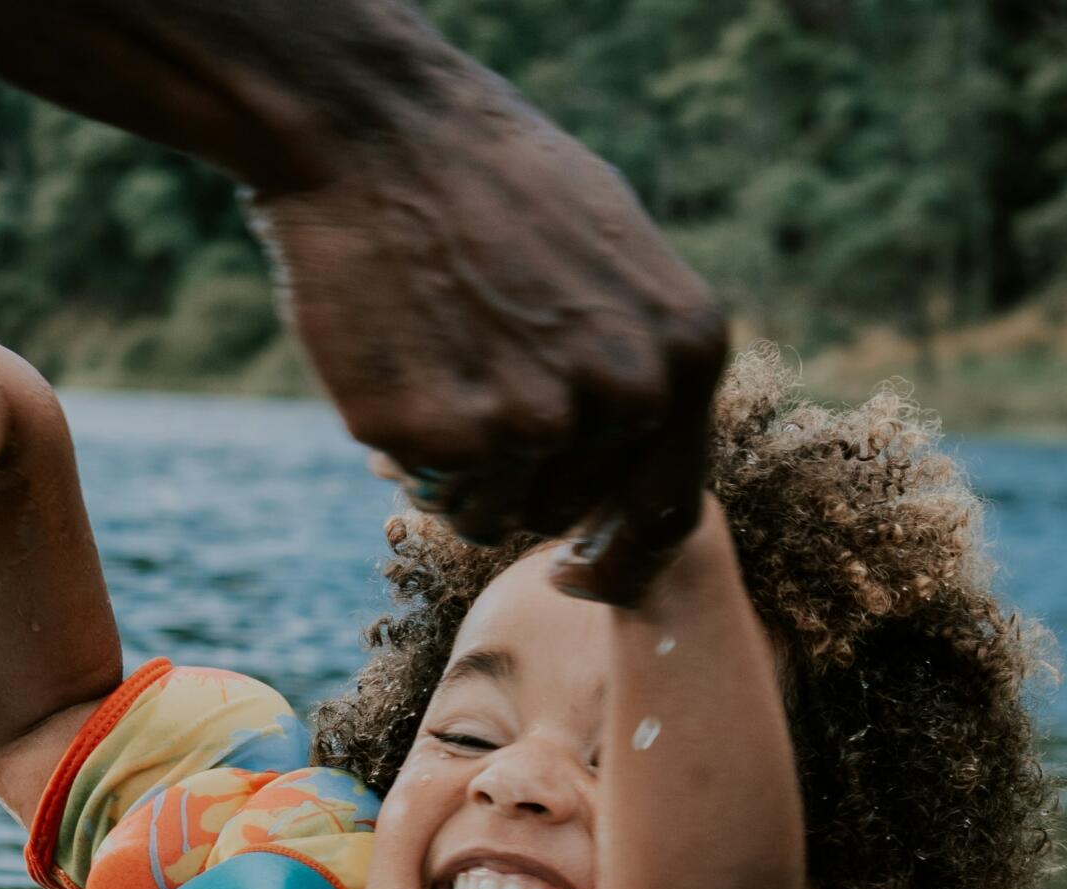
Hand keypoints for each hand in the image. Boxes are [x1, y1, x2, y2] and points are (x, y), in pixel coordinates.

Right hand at [249, 97, 726, 604]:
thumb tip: (635, 454)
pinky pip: (430, 493)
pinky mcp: (445, 437)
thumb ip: (640, 359)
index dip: (616, 558)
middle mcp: (625, 395)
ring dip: (458, 469)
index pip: (665, 510)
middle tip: (470, 382)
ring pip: (492, 513)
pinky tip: (401, 361)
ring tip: (438, 361)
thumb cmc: (493, 185)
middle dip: (517, 474)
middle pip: (565, 511)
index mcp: (685, 352)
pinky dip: (408, 450)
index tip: (575, 576)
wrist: (381, 134)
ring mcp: (534, 421)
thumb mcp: (615, 258)